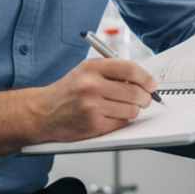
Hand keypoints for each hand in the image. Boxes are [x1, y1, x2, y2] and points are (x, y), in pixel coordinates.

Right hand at [34, 57, 157, 142]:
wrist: (43, 112)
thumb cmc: (69, 90)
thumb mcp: (86, 70)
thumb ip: (112, 70)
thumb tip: (143, 78)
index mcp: (92, 68)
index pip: (131, 69)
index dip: (146, 77)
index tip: (151, 83)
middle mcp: (92, 86)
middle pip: (135, 92)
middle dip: (146, 97)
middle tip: (146, 98)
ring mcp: (92, 107)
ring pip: (131, 110)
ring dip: (134, 109)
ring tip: (125, 106)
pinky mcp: (93, 126)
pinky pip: (121, 123)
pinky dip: (122, 120)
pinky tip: (111, 115)